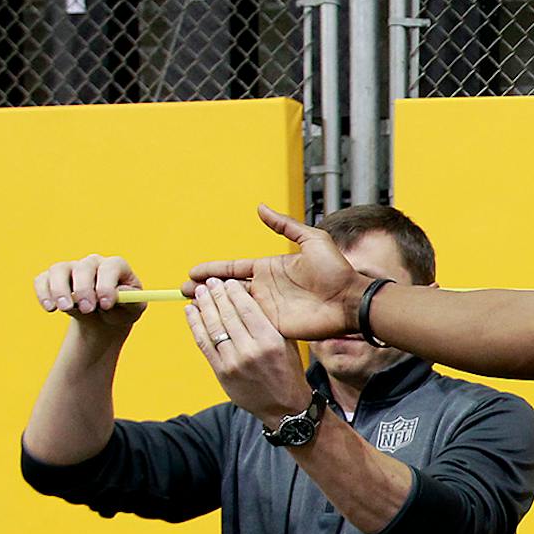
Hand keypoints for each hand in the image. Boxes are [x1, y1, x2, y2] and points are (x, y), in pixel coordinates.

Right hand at [34, 254, 145, 337]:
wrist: (103, 319)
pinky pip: (42, 280)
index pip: (110, 267)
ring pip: (59, 270)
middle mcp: (92, 263)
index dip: (107, 285)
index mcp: (116, 266)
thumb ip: (130, 301)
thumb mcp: (133, 309)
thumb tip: (119, 294)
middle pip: (84, 268)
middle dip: (84, 289)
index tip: (105, 304)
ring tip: (65, 309)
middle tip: (87, 309)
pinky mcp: (52, 278)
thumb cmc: (121, 310)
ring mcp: (71, 268)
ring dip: (60, 290)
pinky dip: (43, 293)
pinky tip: (50, 308)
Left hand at [185, 278, 315, 427]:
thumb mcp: (287, 344)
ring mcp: (234, 362)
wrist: (284, 408)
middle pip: (227, 315)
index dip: (233, 292)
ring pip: (213, 327)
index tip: (226, 281)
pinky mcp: (221, 371)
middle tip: (208, 283)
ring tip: (198, 293)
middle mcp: (251, 350)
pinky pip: (203, 343)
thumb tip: (245, 298)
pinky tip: (191, 312)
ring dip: (203, 306)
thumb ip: (269, 323)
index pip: (247, 309)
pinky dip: (195, 325)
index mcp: (271, 341)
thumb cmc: (288, 373)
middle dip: (216, 295)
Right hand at [187, 205, 365, 341]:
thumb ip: (285, 226)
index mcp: (270, 268)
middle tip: (182, 291)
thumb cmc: (337, 270)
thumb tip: (261, 208)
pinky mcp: (275, 325)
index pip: (234, 268)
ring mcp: (269, 307)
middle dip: (204, 289)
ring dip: (212, 305)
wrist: (351, 299)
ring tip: (190, 304)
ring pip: (233, 306)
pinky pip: (247, 323)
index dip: (213, 270)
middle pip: (227, 288)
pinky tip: (211, 323)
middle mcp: (266, 288)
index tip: (192, 272)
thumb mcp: (312, 240)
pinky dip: (229, 322)